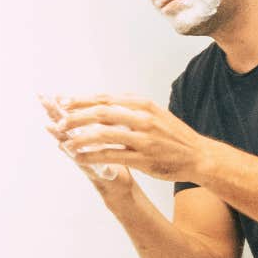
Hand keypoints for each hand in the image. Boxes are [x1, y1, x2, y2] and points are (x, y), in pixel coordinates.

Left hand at [43, 93, 215, 183]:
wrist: (198, 156)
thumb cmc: (172, 135)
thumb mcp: (153, 113)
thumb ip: (129, 108)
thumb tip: (103, 103)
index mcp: (142, 104)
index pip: (105, 99)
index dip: (81, 100)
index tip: (63, 102)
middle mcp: (142, 118)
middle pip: (101, 113)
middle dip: (76, 116)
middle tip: (59, 121)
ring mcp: (142, 138)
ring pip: (103, 134)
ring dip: (80, 138)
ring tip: (65, 142)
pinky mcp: (142, 158)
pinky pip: (111, 155)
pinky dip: (92, 156)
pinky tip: (80, 157)